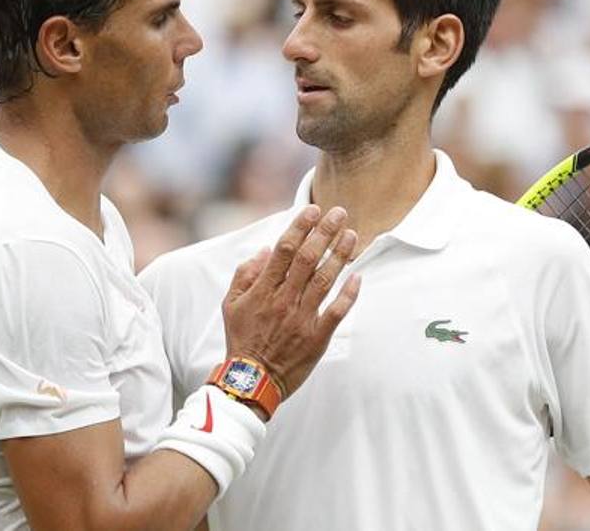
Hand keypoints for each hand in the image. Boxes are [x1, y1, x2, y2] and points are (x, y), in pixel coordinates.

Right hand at [221, 205, 359, 400]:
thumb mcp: (231, 304)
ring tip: (352, 234)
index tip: (313, 209)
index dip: (300, 227)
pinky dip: (348, 294)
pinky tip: (358, 276)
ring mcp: (302, 318)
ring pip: (325, 280)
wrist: (251, 380)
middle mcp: (284, 300)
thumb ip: (245, 274)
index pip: (284, 250)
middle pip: (308, 259)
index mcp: (263, 290)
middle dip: (325, 232)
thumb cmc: (241, 339)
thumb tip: (264, 250)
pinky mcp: (317, 337)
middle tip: (339, 212)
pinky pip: (336, 311)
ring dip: (339, 255)